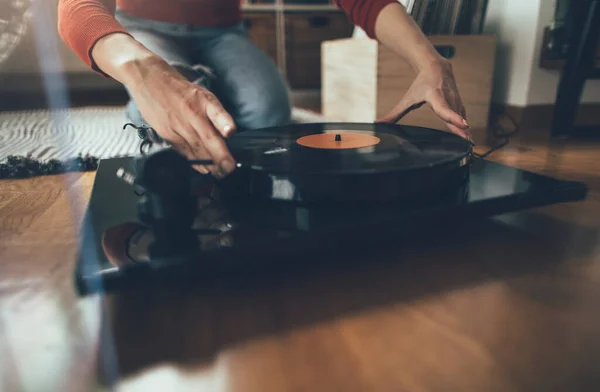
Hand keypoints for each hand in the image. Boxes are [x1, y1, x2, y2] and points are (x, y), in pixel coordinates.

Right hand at [125, 56, 236, 176]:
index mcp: (202, 102)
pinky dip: (194, 161)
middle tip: (228, 170)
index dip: (225, 126)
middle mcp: (190, 114)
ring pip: (195, 148)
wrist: (149, 80)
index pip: (217, 115)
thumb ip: (218, 115)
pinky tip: (202, 168)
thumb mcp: (204, 95)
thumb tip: (229, 133)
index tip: (231, 135)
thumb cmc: (181, 90)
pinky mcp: (167, 133)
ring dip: (208, 163)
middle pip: (207, 140)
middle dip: (219, 158)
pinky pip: (183, 150)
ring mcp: (177, 126)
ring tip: (219, 173)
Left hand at [377, 59, 471, 141]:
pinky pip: (463, 118)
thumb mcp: (407, 99)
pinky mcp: (460, 105)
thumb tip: (379, 123)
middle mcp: (448, 98)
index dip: (453, 117)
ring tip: (469, 144)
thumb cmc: (421, 84)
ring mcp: (456, 101)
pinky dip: (465, 129)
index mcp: (435, 96)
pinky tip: (467, 139)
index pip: (444, 108)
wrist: (437, 68)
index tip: (463, 124)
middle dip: (462, 130)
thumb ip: (394, 114)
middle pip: (455, 116)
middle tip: (468, 142)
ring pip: (461, 118)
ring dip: (465, 132)